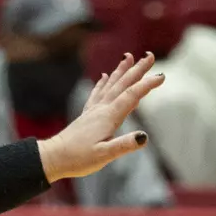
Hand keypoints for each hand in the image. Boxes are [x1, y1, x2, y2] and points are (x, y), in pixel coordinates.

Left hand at [38, 53, 163, 180]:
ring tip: (129, 57)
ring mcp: (93, 111)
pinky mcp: (87, 115)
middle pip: (122, 85)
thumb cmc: (78, 159)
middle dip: (137, 70)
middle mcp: (102, 109)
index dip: (147, 85)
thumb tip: (144, 136)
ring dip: (121, 71)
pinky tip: (104, 75)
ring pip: (110, 85)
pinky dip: (103, 82)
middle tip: (150, 56)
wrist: (53, 157)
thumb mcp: (104, 156)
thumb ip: (124, 145)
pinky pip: (97, 93)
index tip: (162, 75)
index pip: (132, 96)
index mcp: (109, 117)